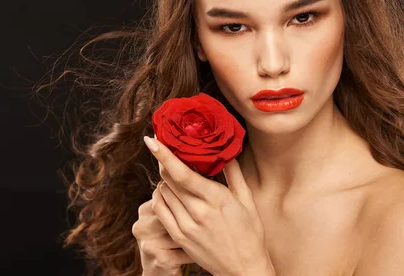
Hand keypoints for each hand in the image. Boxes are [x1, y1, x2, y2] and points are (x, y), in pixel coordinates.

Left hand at [144, 135, 273, 275]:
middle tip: (167, 152)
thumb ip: (234, 173)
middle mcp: (198, 212)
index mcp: (216, 199)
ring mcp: (186, 226)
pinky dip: (160, 197)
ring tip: (175, 177)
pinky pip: (160, 210)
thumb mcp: (247, 200)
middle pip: (169, 180)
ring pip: (163, 193)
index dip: (165, 155)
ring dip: (165, 180)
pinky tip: (168, 193)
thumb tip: (226, 149)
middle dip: (165, 163)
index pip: (182, 173)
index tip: (152, 140)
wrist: (244, 268)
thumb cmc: (250, 233)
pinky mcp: (179, 237)